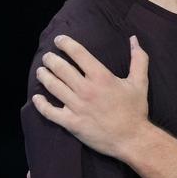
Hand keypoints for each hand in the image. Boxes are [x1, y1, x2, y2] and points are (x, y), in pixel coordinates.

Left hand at [32, 35, 150, 158]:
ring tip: (40, 71)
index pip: (78, 53)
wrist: (132, 139)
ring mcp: (77, 107)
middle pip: (61, 68)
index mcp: (101, 77)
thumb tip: (134, 39)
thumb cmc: (135, 110)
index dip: (65, 43)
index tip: (59, 40)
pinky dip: (40, 104)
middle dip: (51, 59)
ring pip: (53, 86)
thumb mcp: (140, 82)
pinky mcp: (71, 123)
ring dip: (43, 76)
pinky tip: (36, 97)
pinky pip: (50, 112)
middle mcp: (86, 90)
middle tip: (47, 57)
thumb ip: (138, 59)